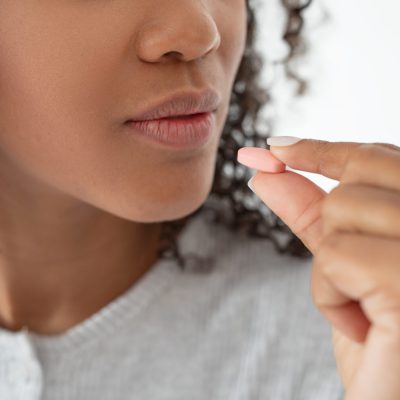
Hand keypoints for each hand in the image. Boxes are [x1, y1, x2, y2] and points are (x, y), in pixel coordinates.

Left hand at [237, 138, 399, 399]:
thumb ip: (311, 214)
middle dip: (333, 229)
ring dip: (333, 272)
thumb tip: (266, 172)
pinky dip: (330, 297)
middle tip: (355, 280)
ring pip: (340, 213)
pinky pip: (336, 256)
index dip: (323, 150)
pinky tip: (366, 330)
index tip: (275, 147)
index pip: (378, 158)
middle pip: (355, 182)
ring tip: (366, 311)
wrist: (392, 399)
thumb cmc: (381, 342)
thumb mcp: (345, 267)